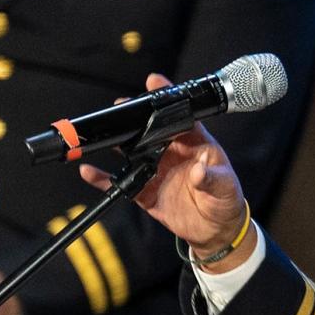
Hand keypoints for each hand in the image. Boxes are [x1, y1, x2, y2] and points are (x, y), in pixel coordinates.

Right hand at [80, 73, 254, 273]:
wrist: (216, 232)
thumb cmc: (226, 202)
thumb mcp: (226, 188)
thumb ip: (212, 179)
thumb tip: (198, 172)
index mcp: (195, 145)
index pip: (180, 117)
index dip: (166, 99)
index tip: (153, 81)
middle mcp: (173, 154)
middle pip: (150, 130)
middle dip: (134, 117)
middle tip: (120, 106)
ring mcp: (157, 171)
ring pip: (132, 153)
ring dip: (117, 143)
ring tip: (100, 133)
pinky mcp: (146, 192)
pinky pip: (122, 183)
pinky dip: (104, 179)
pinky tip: (88, 172)